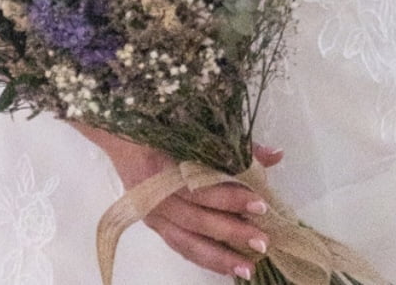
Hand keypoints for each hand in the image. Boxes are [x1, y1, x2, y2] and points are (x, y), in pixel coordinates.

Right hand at [78, 124, 282, 279]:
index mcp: (163, 166)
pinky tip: (226, 266)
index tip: (259, 204)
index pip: (200, 188)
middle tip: (262, 240)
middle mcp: (155, 196)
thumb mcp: (194, 129)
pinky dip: (203, 257)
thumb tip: (275, 154)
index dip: (229, 198)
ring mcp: (153, 213)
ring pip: (186, 241)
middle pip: (196, 219)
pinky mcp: (153, 224)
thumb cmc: (161, 127)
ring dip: (218, 256)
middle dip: (231, 231)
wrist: (119, 136)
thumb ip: (235, 145)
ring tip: (247, 268)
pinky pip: (179, 245)